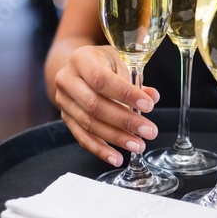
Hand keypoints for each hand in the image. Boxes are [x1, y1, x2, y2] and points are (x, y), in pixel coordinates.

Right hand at [52, 45, 160, 166]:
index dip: (125, 94)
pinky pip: (82, 137)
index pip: (101, 80)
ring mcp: (63, 101)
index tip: (149, 106)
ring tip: (138, 146)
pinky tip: (117, 158)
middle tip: (149, 131)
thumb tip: (153, 97)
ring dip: (116, 138)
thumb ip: (135, 79)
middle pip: (94, 106)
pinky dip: (100, 150)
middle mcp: (66, 80)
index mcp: (81, 59)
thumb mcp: (120, 60)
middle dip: (125, 121)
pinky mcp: (66, 118)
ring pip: (89, 124)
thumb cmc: (103, 62)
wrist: (79, 67)